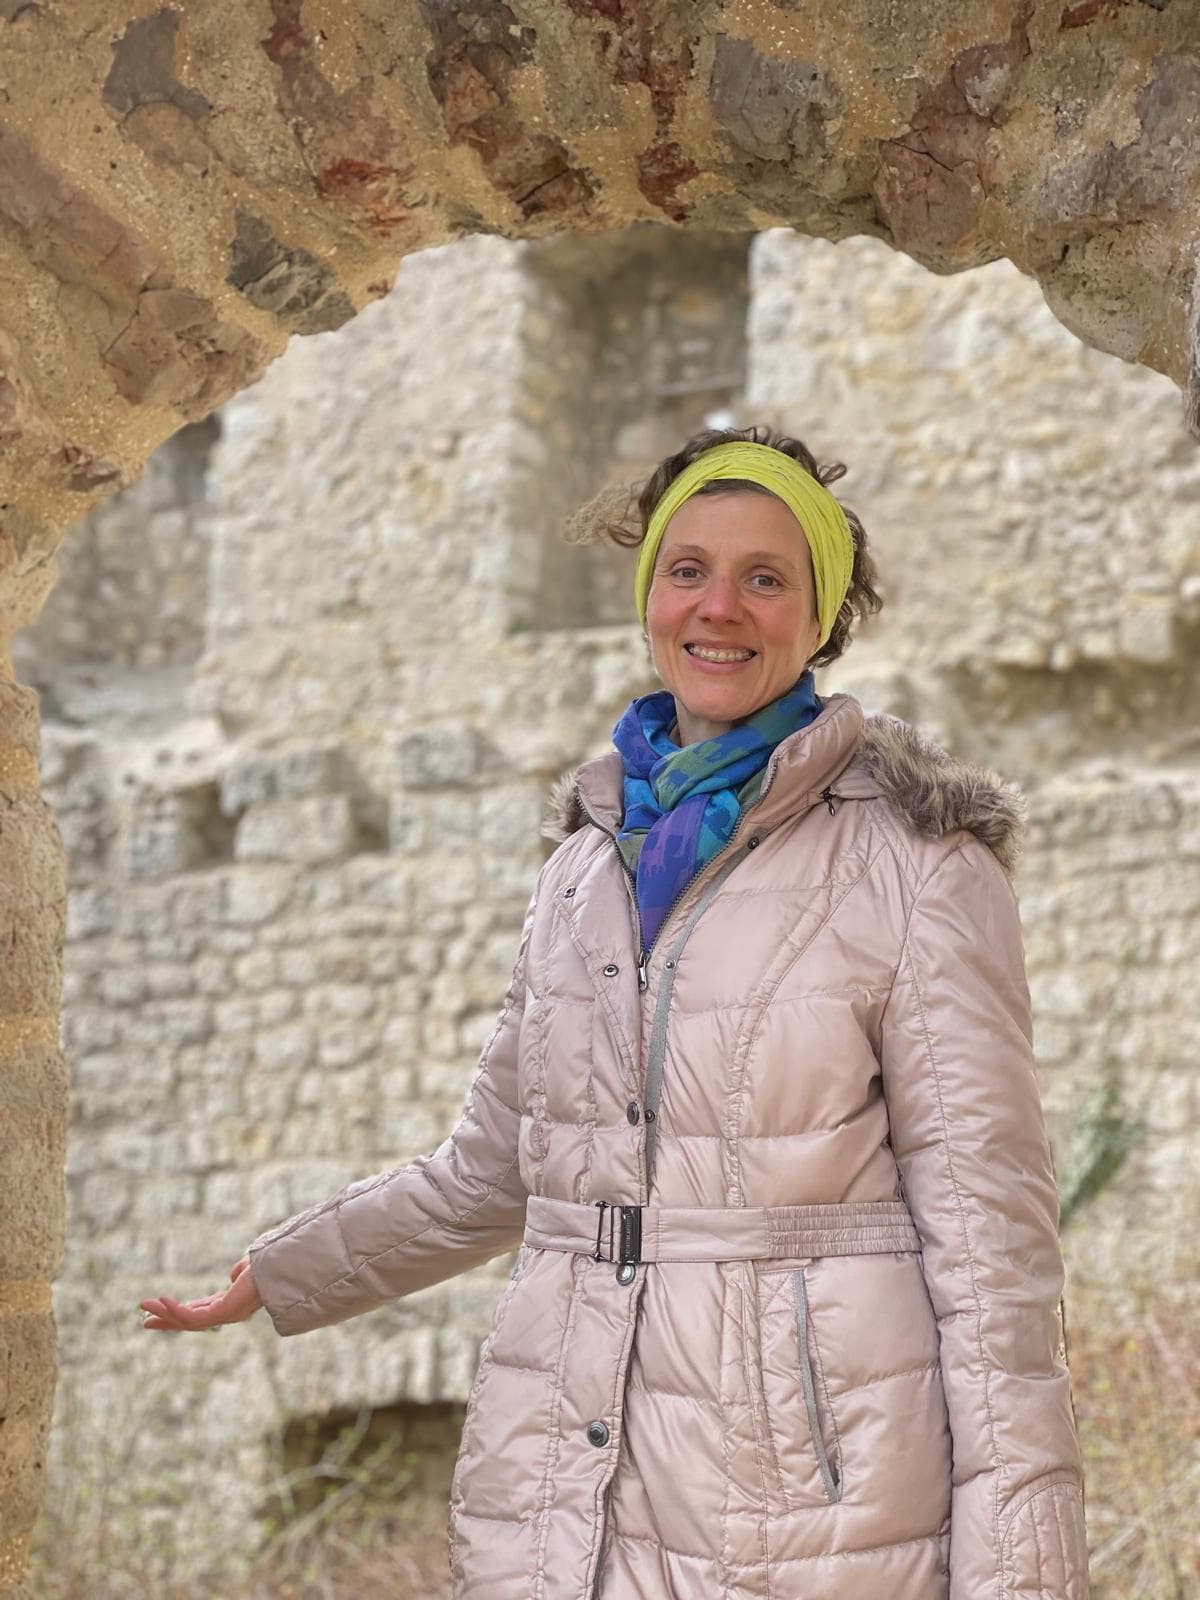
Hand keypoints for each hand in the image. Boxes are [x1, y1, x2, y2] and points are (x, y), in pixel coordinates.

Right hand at [140, 1254, 262, 1331]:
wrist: (283, 1269)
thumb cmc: (270, 1267)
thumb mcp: (249, 1269)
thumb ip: (240, 1273)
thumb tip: (233, 1275)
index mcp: (230, 1304)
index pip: (200, 1312)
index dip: (179, 1311)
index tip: (162, 1307)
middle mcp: (226, 1314)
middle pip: (190, 1322)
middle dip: (167, 1321)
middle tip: (145, 1321)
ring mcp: (225, 1316)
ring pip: (187, 1321)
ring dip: (164, 1314)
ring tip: (144, 1307)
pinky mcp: (223, 1313)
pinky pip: (194, 1316)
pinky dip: (176, 1309)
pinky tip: (162, 1301)